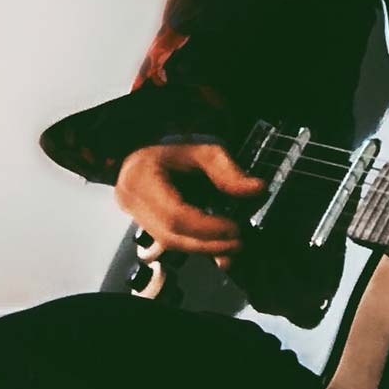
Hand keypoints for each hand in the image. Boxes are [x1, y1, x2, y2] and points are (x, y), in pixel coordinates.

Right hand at [115, 143, 262, 269]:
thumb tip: (257, 189)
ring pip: (168, 242)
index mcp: (142, 177)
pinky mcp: (141, 220)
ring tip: (231, 246)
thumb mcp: (204, 149)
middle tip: (237, 244)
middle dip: (207, 244)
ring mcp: (133, 212)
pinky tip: (215, 245)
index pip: (175, 214)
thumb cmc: (174, 141)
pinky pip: (168, 239)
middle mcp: (131, 199)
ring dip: (202, 248)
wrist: (149, 140)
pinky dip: (193, 244)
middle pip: (170, 235)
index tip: (234, 229)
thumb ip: (229, 171)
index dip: (207, 227)